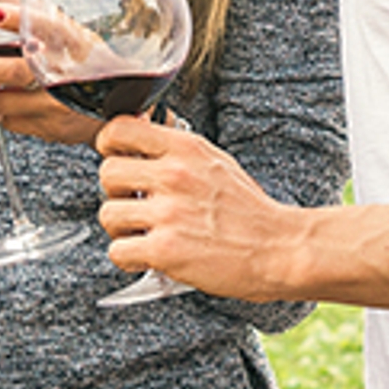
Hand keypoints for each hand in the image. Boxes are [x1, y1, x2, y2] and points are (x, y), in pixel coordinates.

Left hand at [0, 26, 97, 145]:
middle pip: (18, 71)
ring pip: (9, 103)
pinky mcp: (50, 127)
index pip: (48, 24)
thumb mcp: (54, 21)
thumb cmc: (78, 53)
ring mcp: (59, 104)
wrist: (115, 101)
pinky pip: (10, 120)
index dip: (20, 17)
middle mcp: (67, 72)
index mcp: (73, 39)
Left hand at [92, 117, 292, 296]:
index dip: (110, 147)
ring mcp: (169, 212)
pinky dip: (129, 259)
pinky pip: (117, 251)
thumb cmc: (250, 212)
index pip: (119, 129)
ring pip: (107, 214)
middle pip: (106, 173)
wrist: (281, 249)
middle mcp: (175, 175)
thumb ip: (177, 152)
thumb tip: (138, 143)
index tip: (119, 162)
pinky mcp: (166, 249)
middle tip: (135, 207)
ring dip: (120, 230)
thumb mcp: (216, 162)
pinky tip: (149, 258)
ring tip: (143, 235)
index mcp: (186, 148)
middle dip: (116, 194)